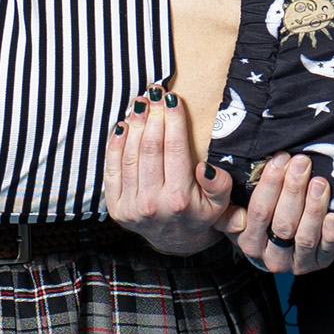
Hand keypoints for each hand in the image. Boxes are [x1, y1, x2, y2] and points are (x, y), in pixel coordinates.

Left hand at [106, 94, 244, 255]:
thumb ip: (220, 186)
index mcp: (179, 200)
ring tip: (140, 103)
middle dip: (153, 115)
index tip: (172, 98)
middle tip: (154, 92)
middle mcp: (152, 204)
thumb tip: (205, 167)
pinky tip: (123, 124)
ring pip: (130, 154)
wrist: (176, 241)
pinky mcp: (116, 207)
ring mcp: (131, 206)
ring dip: (134, 124)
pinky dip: (115, 143)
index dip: (173, 120)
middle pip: (150, 148)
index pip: (174, 150)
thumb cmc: (200, 215)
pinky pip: (112, 168)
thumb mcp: (221, 205)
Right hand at [230, 150, 333, 276]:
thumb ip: (225, 196)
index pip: (259, 212)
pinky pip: (326, 253)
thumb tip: (213, 175)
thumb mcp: (237, 208)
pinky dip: (331, 236)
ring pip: (304, 238)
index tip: (281, 159)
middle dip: (294, 190)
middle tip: (302, 164)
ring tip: (320, 184)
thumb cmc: (259, 218)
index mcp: (247, 241)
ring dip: (314, 209)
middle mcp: (270, 257)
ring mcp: (295, 263)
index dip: (270, 184)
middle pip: (283, 224)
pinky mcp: (317, 264)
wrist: (278, 246)